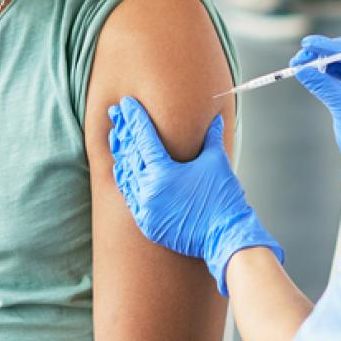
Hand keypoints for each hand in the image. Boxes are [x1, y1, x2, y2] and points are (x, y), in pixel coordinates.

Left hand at [108, 99, 280, 293]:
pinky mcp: (147, 223)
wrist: (225, 236)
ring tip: (115, 138)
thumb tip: (214, 119)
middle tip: (115, 114)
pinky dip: (125, 182)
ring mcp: (145, 209)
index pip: (143, 138)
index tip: (126, 104)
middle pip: (129, 154)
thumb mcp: (216, 162)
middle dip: (123, 132)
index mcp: (163, 172)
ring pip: (125, 176)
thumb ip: (210, 138)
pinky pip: (129, 198)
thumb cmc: (223, 198)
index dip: (135, 118)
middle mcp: (148, 190)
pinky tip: (121, 171)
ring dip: (120, 155)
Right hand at [291, 35, 340, 193]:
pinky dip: (322, 71)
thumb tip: (301, 69)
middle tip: (300, 56)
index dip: (330, 47)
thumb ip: (324, 86)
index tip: (308, 43)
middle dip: (323, 53)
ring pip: (340, 61)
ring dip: (319, 61)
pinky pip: (337, 72)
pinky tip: (307, 71)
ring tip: (298, 64)